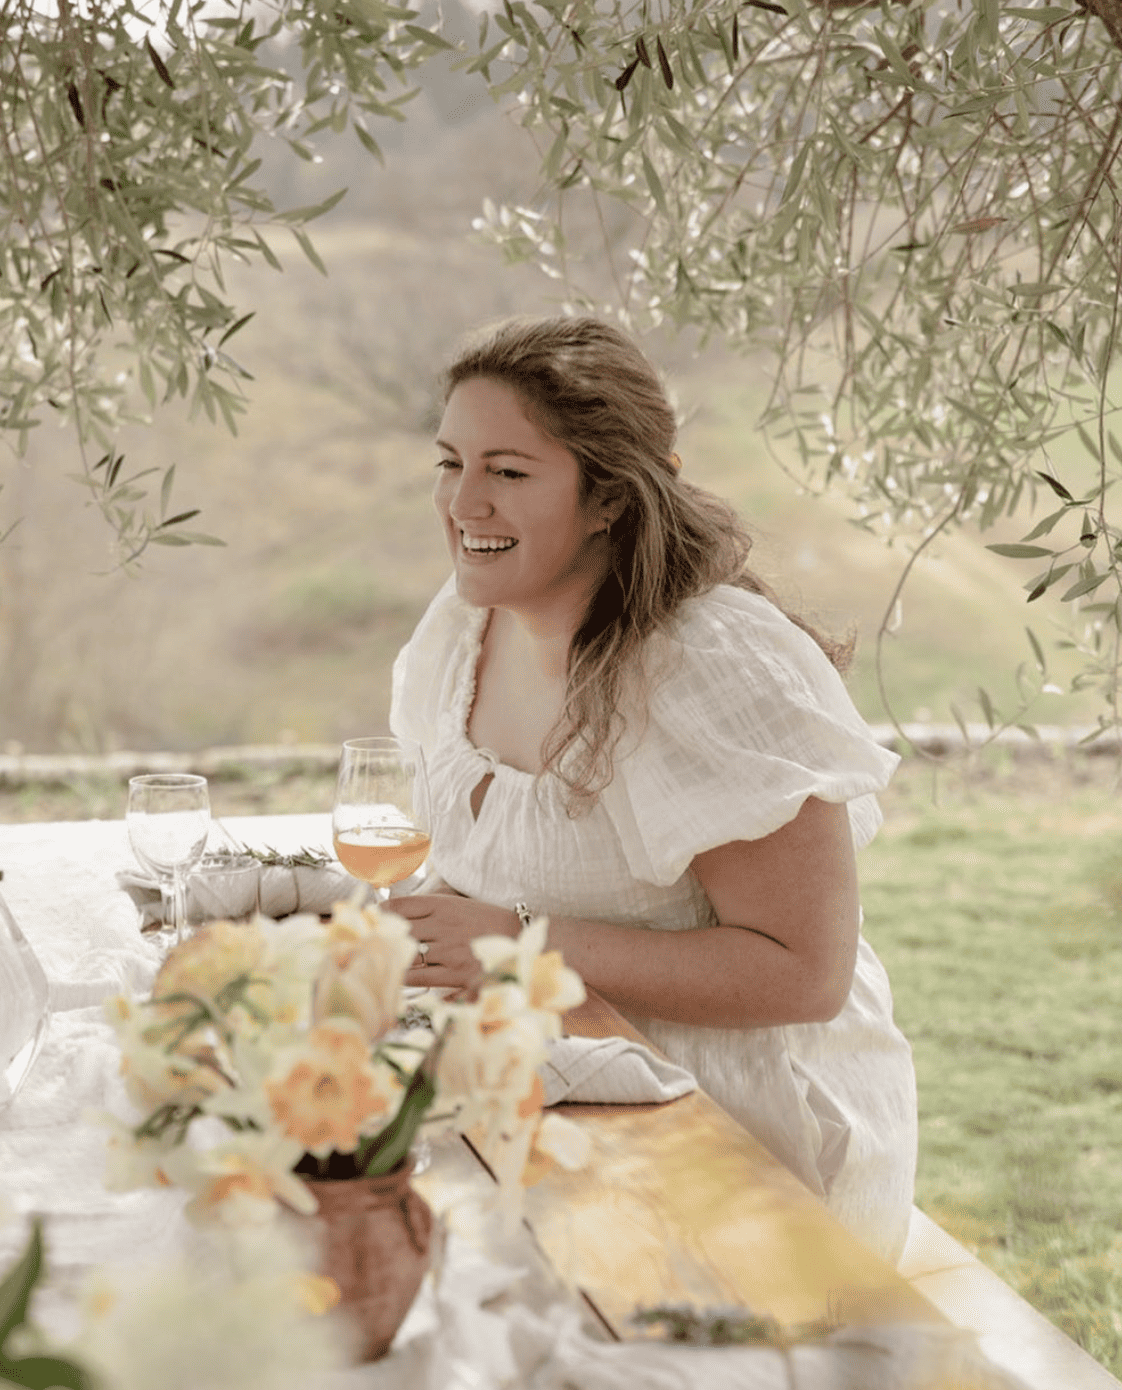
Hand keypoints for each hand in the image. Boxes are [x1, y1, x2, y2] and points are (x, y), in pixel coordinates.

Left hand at [383, 893, 518, 991]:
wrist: (519, 938)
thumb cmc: (486, 921)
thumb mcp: (457, 904)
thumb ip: (428, 908)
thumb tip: (391, 909)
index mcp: (443, 904)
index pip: (401, 905)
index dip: (382, 912)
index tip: (372, 917)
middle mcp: (443, 925)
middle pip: (400, 931)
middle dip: (384, 937)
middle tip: (371, 943)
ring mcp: (449, 950)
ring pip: (408, 956)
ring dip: (395, 960)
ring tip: (384, 963)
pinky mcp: (456, 973)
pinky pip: (421, 977)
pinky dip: (407, 978)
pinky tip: (401, 979)